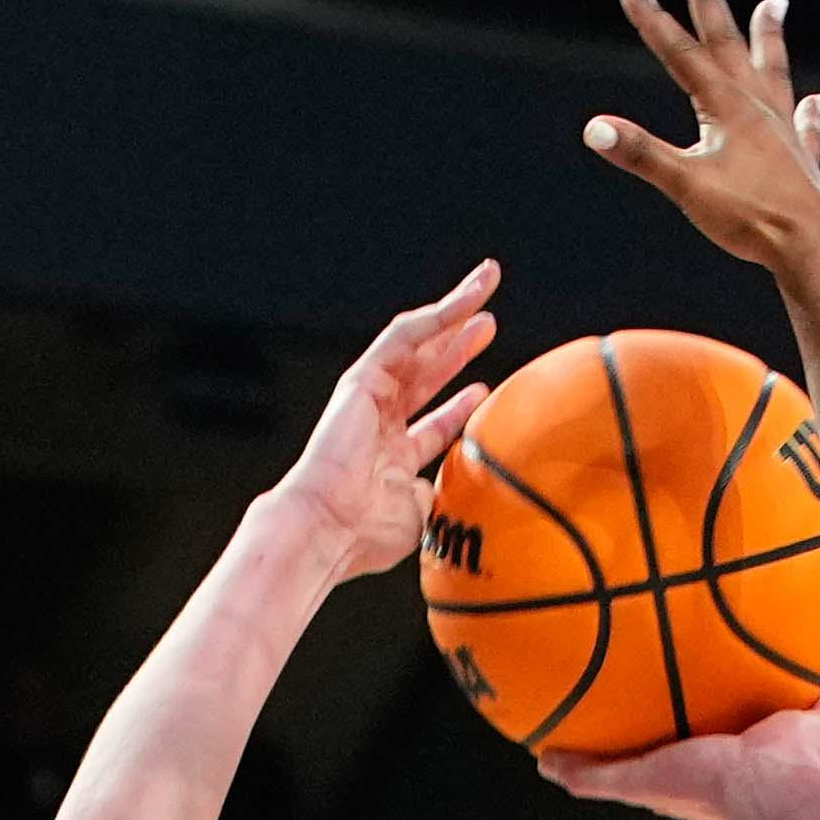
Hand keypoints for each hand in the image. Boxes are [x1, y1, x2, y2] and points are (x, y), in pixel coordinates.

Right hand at [278, 262, 500, 580]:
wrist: (329, 528)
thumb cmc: (366, 534)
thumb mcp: (423, 512)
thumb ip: (444, 490)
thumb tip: (470, 484)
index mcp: (393, 455)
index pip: (434, 421)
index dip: (462, 404)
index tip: (488, 387)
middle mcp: (380, 421)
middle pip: (428, 372)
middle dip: (460, 345)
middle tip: (489, 322)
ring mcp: (370, 397)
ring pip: (419, 343)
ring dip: (454, 313)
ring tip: (485, 285)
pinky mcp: (363, 378)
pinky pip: (404, 336)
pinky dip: (437, 316)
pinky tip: (465, 301)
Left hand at [537, 645, 819, 819]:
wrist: (767, 789)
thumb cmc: (704, 786)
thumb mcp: (637, 778)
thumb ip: (594, 775)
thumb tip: (543, 762)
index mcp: (713, 771)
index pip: (691, 746)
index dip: (679, 726)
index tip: (666, 699)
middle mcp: (753, 753)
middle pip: (742, 713)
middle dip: (737, 690)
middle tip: (725, 654)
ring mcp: (788, 739)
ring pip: (794, 698)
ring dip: (794, 671)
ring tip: (790, 631)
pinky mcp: (817, 727)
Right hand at [588, 0, 819, 267]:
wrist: (812, 248)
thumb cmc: (751, 219)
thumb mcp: (687, 187)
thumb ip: (642, 154)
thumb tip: (594, 129)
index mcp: (726, 107)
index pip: (680, 53)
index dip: (652, 19)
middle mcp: (758, 107)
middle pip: (728, 41)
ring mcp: (785, 130)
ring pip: (773, 69)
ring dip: (768, 35)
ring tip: (775, 3)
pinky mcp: (803, 160)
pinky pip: (806, 125)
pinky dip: (809, 111)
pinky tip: (818, 102)